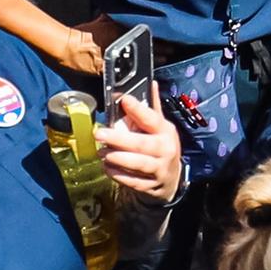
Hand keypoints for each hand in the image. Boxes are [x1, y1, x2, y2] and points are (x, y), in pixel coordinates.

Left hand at [98, 90, 181, 205]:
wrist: (171, 180)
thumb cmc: (162, 148)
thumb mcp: (161, 128)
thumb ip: (152, 109)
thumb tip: (151, 83)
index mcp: (166, 131)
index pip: (153, 119)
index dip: (139, 110)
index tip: (125, 100)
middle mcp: (165, 149)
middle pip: (142, 144)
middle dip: (120, 139)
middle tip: (99, 133)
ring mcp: (159, 169)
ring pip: (138, 164)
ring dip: (118, 158)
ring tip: (102, 153)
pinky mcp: (151, 185)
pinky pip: (134, 181)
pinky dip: (119, 175)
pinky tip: (107, 168)